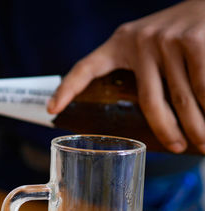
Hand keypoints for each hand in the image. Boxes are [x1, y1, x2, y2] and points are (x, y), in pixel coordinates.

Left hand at [48, 1, 204, 153]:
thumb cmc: (180, 32)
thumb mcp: (150, 46)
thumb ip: (144, 71)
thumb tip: (151, 115)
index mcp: (119, 44)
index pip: (85, 67)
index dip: (67, 88)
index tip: (51, 109)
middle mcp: (138, 42)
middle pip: (148, 102)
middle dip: (167, 131)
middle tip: (179, 147)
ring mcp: (164, 41)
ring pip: (179, 100)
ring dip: (194, 127)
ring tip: (202, 144)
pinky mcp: (192, 41)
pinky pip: (200, 87)